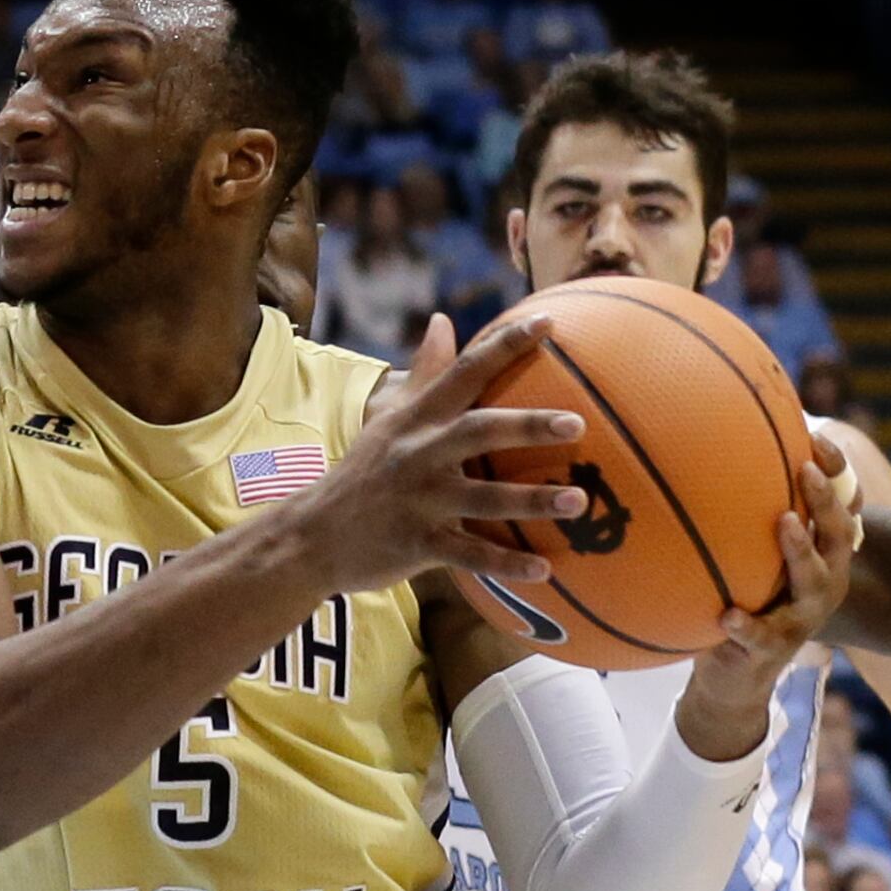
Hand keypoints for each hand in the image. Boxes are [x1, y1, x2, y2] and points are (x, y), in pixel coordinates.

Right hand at [328, 311, 593, 592]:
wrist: (310, 537)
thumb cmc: (363, 473)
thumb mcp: (388, 418)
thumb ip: (423, 372)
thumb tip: (444, 320)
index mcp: (418, 418)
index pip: (464, 372)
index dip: (505, 345)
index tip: (548, 323)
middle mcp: (420, 453)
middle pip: (479, 430)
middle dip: (528, 426)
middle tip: (577, 424)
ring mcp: (419, 500)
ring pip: (483, 498)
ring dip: (531, 500)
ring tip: (579, 501)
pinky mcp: (417, 545)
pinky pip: (469, 556)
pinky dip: (506, 564)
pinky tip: (546, 570)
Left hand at [675, 431, 856, 754]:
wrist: (735, 672)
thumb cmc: (747, 597)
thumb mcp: (753, 555)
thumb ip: (748, 512)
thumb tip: (716, 444)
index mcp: (823, 555)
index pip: (844, 506)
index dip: (837, 472)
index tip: (815, 438)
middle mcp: (824, 581)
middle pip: (839, 535)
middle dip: (826, 501)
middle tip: (805, 470)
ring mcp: (803, 617)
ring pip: (813, 581)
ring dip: (801, 550)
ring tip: (785, 522)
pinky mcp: (774, 650)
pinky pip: (762, 637)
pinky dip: (746, 625)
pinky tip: (727, 614)